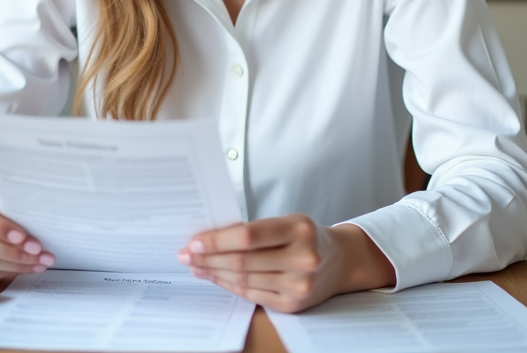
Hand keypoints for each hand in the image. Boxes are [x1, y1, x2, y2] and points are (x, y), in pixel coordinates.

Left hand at [177, 215, 394, 312]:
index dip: (217, 240)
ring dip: (214, 273)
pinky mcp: (293, 304)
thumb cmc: (305, 236)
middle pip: (243, 261)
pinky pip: (252, 295)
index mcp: (299, 229)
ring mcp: (299, 285)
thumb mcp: (287, 222)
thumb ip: (254, 230)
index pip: (248, 236)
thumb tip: (209, 239)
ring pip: (244, 280)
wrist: (339, 261)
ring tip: (196, 266)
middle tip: (186, 255)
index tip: (194, 241)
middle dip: (209, 258)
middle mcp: (302, 258)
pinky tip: (215, 277)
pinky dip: (229, 285)